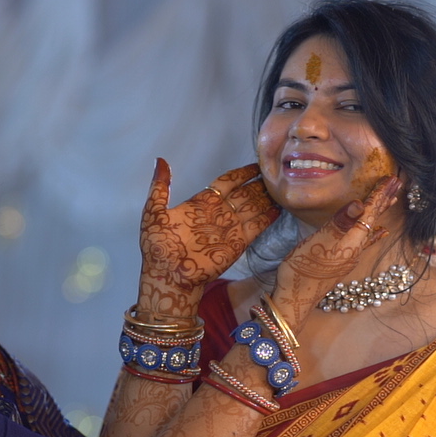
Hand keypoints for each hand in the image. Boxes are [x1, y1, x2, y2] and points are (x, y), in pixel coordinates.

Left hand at [137, 159, 279, 319]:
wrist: (168, 275)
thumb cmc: (158, 246)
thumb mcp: (154, 212)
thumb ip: (160, 186)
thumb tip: (160, 161)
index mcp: (202, 202)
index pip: (227, 182)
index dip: (241, 173)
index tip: (256, 165)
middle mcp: (220, 212)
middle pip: (244, 193)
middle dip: (258, 184)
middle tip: (275, 174)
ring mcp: (231, 227)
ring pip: (253, 206)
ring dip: (266, 197)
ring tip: (280, 187)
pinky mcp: (239, 242)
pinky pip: (257, 226)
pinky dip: (268, 217)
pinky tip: (278, 208)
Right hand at [271, 177, 400, 329]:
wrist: (295, 298)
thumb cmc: (303, 268)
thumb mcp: (318, 241)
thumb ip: (339, 222)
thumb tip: (359, 204)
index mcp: (351, 239)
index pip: (369, 212)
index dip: (378, 194)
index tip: (391, 178)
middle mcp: (355, 247)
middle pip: (373, 218)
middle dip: (384, 200)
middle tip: (397, 183)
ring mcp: (350, 255)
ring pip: (370, 227)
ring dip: (379, 212)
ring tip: (392, 199)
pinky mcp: (342, 261)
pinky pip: (365, 241)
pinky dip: (374, 233)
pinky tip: (381, 233)